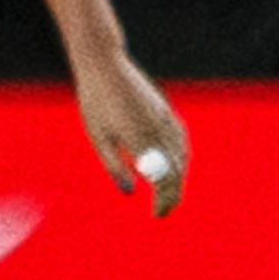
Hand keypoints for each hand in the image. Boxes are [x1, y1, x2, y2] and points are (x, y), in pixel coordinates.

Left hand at [76, 48, 189, 216]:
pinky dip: (180, 158)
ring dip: (178, 177)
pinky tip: (175, 166)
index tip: (157, 214)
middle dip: (172, 194)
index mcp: (140, 139)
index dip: (163, 200)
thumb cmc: (96, 102)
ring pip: (182, 156)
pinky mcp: (166, 110)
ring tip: (167, 194)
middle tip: (163, 211)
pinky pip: (180, 140)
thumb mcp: (99, 137)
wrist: (105, 65)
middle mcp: (158, 130)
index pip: (163, 180)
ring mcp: (165, 119)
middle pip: (176, 171)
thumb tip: (130, 191)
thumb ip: (115, 166)